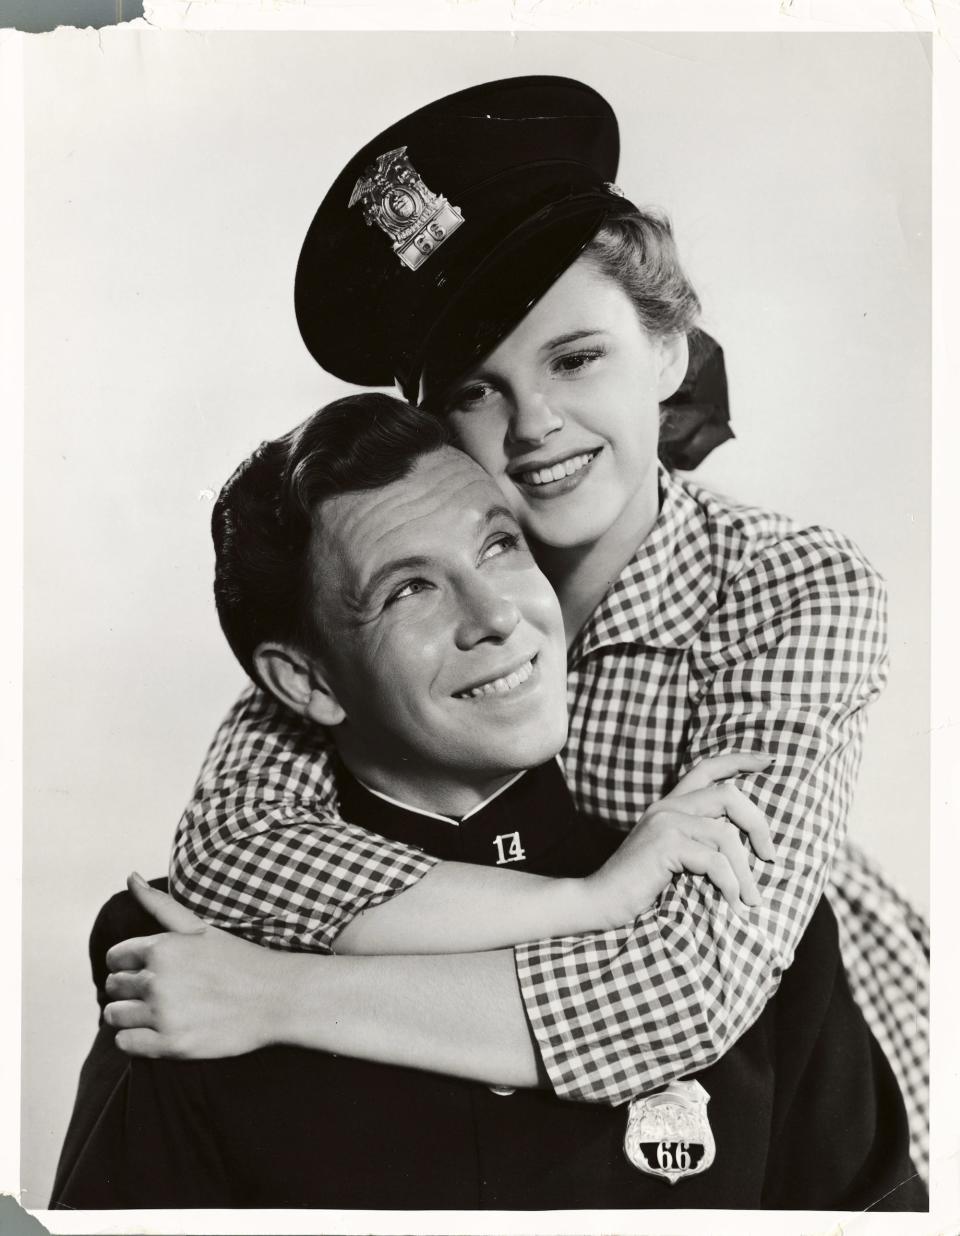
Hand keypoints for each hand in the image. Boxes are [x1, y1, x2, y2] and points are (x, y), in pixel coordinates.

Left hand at [103, 874, 281, 1058]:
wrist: (277, 998)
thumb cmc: (238, 960)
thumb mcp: (199, 928)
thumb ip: (160, 904)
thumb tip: (130, 876)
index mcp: (161, 948)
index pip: (115, 958)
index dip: (130, 965)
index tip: (153, 971)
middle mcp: (157, 980)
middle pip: (113, 988)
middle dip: (129, 990)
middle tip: (160, 993)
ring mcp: (163, 1014)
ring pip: (114, 1016)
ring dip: (130, 1016)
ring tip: (158, 1013)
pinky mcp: (171, 1045)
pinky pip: (126, 1044)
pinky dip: (135, 1039)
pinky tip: (159, 1031)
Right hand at [582, 753, 775, 927]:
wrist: (599, 901)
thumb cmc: (637, 887)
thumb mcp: (671, 858)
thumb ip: (695, 843)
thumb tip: (740, 847)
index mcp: (669, 806)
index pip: (706, 768)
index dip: (739, 761)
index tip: (767, 762)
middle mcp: (668, 807)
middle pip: (728, 795)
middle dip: (757, 825)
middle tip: (769, 856)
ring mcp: (665, 823)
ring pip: (726, 835)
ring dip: (746, 872)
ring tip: (752, 899)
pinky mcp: (665, 844)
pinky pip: (714, 861)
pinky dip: (730, 885)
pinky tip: (731, 902)